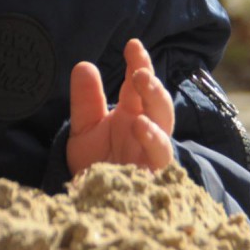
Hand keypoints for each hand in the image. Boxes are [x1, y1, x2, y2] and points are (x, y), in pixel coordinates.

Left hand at [67, 37, 174, 174]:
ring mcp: (153, 152)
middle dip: (152, 84)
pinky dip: (153, 139)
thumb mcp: (84, 129)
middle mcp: (147, 130)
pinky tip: (140, 125)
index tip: (132, 44)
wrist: (92, 204)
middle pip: (158, 102)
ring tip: (142, 86)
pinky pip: (161, 156)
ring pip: (165, 125)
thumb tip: (84, 65)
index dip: (139, 63)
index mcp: (133, 114)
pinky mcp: (154, 174)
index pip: (140, 84)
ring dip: (156, 103)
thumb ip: (86, 101)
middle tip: (140, 70)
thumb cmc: (95, 164)